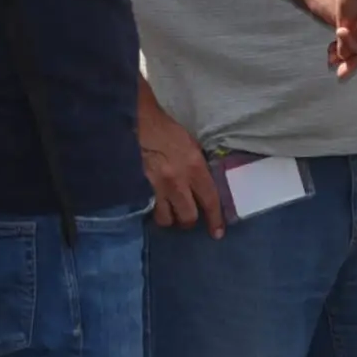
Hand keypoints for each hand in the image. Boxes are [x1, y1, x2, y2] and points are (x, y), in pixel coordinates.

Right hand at [137, 93, 222, 237]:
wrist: (139, 123)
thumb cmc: (167, 131)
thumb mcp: (192, 146)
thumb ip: (199, 168)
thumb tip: (203, 186)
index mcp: (195, 167)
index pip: (210, 200)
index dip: (215, 219)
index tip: (217, 233)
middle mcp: (177, 181)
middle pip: (188, 216)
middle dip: (188, 220)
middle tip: (187, 216)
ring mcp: (156, 186)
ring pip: (166, 219)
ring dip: (169, 218)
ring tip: (169, 211)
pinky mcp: (138, 188)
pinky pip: (147, 210)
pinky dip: (151, 211)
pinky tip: (151, 206)